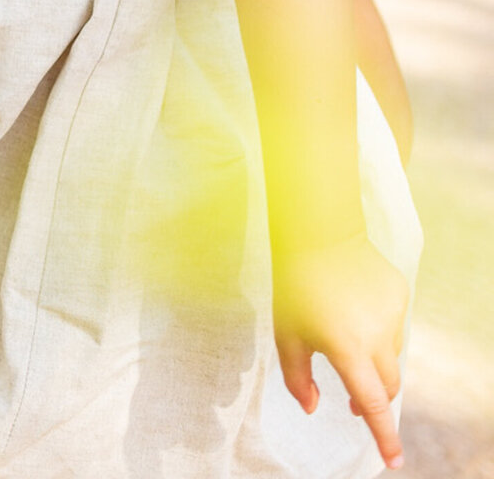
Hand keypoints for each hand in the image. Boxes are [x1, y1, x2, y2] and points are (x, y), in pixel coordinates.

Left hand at [275, 234, 409, 469]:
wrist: (318, 230)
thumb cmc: (295, 285)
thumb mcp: (286, 334)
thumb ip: (297, 379)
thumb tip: (313, 408)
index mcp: (348, 348)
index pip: (372, 404)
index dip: (383, 436)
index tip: (393, 461)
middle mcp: (377, 335)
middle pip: (387, 385)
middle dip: (373, 397)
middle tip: (353, 401)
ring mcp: (392, 313)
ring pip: (392, 354)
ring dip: (374, 360)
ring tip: (344, 334)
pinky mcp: (400, 294)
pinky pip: (394, 324)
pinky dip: (378, 328)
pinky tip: (356, 307)